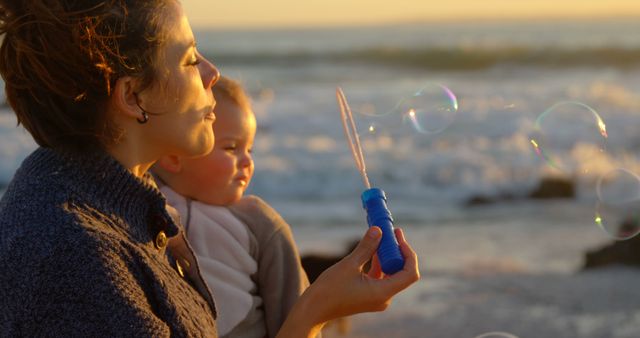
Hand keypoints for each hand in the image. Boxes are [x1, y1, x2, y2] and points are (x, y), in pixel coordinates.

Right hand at [278, 226, 419, 336]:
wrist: (314, 309)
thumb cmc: (329, 290)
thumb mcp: (349, 264)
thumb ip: (366, 247)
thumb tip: (378, 230)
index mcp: (383, 293)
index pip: (409, 273)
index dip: (408, 253)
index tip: (399, 237)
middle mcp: (384, 298)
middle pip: (401, 272)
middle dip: (397, 251)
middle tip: (392, 232)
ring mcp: (377, 298)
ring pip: (390, 273)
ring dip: (387, 255)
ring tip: (382, 235)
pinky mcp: (370, 296)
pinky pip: (380, 277)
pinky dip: (378, 263)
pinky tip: (372, 248)